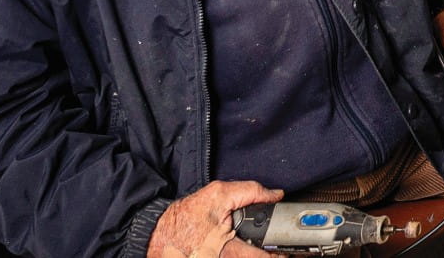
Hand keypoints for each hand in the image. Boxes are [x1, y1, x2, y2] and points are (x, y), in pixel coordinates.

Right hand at [148, 180, 282, 257]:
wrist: (156, 233)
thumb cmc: (183, 217)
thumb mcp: (219, 194)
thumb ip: (251, 191)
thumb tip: (275, 195)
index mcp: (226, 249)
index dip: (276, 255)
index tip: (287, 252)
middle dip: (263, 254)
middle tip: (273, 248)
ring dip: (249, 253)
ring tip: (255, 247)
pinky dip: (237, 254)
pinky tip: (238, 248)